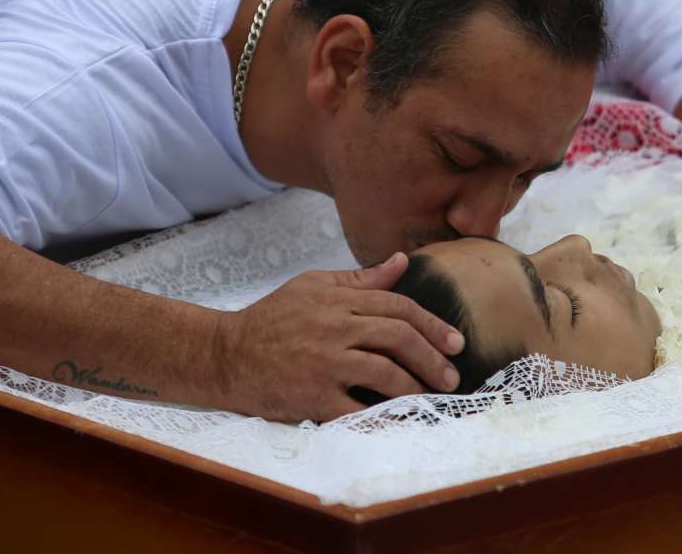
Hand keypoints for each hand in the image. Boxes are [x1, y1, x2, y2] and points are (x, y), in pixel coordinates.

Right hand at [215, 253, 464, 421]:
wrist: (226, 354)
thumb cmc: (272, 319)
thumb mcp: (313, 287)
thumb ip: (360, 279)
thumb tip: (402, 262)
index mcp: (336, 301)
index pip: (397, 306)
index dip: (432, 324)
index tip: (455, 342)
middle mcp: (332, 329)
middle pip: (398, 337)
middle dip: (433, 357)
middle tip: (452, 375)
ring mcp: (322, 364)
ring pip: (384, 373)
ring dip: (415, 386)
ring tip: (431, 396)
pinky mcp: (311, 397)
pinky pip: (356, 409)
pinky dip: (383, 415)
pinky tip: (401, 418)